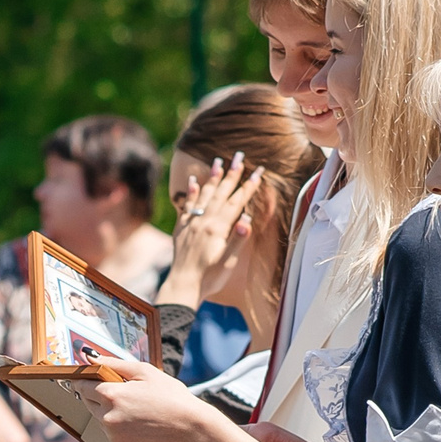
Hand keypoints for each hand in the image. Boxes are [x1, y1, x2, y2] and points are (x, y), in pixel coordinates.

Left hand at [91, 359, 221, 441]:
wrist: (189, 428)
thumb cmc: (171, 397)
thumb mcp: (144, 372)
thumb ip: (114, 363)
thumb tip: (93, 357)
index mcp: (111, 394)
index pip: (82, 386)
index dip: (85, 381)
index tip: (90, 380)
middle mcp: (107, 416)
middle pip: (88, 403)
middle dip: (99, 397)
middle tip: (123, 395)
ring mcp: (112, 434)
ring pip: (100, 419)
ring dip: (110, 413)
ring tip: (136, 410)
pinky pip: (111, 435)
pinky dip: (120, 429)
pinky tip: (139, 424)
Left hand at [162, 153, 267, 306]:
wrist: (183, 285)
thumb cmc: (209, 277)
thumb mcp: (228, 261)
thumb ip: (238, 239)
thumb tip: (247, 219)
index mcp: (218, 228)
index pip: (236, 202)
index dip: (249, 186)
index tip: (258, 171)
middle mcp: (204, 221)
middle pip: (221, 193)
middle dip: (232, 174)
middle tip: (239, 156)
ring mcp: (192, 223)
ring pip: (204, 195)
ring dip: (212, 178)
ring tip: (218, 161)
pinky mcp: (182, 228)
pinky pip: (187, 205)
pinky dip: (191, 192)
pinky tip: (192, 180)